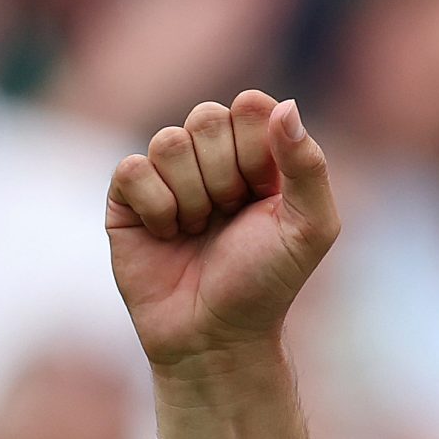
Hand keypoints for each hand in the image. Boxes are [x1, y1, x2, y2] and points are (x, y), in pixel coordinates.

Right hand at [106, 91, 338, 369]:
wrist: (215, 334)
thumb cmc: (267, 283)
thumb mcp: (310, 229)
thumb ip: (309, 167)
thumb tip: (287, 105)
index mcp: (261, 157)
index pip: (251, 105)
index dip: (256, 147)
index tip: (264, 193)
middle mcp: (213, 158)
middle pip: (206, 115)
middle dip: (225, 174)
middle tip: (231, 216)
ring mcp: (168, 174)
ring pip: (169, 141)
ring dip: (193, 196)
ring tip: (201, 231)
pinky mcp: (128, 195)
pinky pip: (133, 169)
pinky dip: (157, 208)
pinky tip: (169, 235)